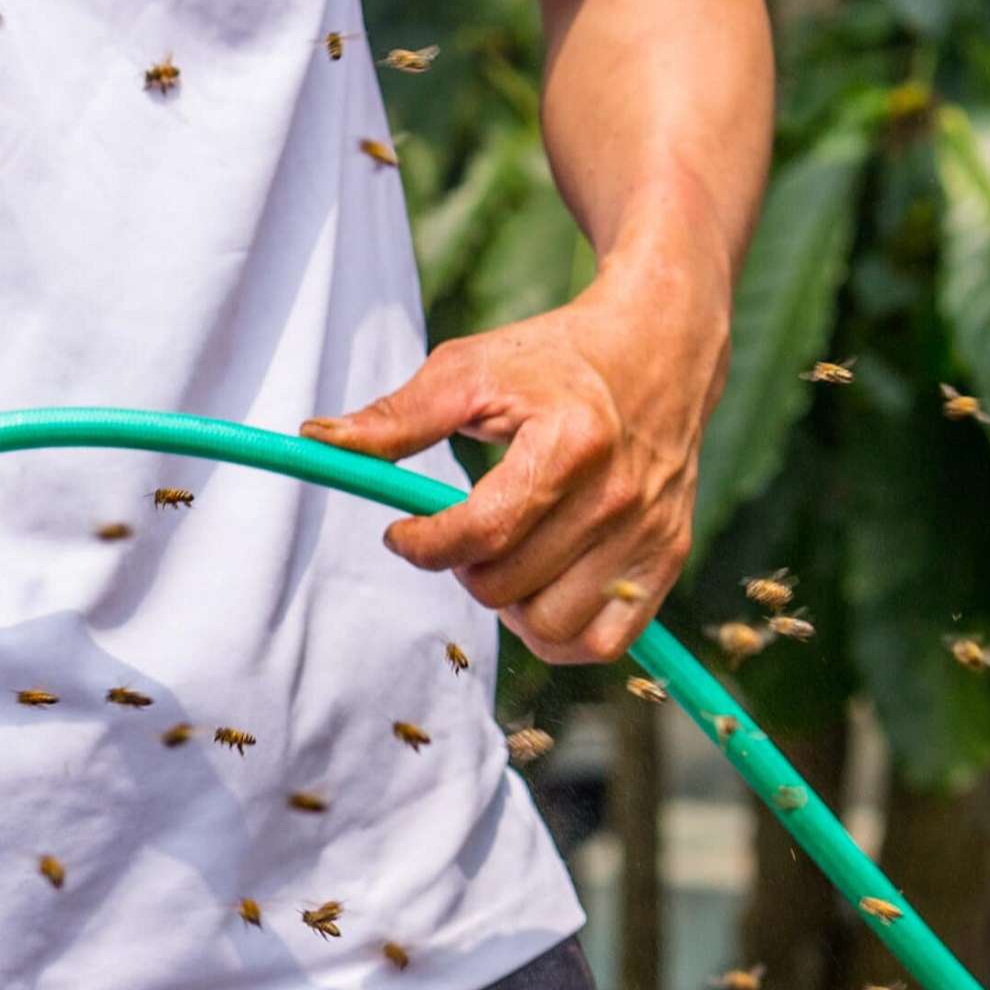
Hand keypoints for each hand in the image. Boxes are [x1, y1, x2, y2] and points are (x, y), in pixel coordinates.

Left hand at [307, 245, 725, 662]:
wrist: (659, 348)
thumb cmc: (554, 360)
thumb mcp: (471, 369)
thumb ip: (397, 417)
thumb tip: (320, 439)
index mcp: (571, 443)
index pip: (481, 534)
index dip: (423, 545)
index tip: (402, 531)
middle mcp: (619, 495)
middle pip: (506, 586)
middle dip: (463, 567)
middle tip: (461, 533)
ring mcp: (650, 532)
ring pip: (550, 628)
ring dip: (508, 605)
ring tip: (502, 557)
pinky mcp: (669, 557)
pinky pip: (604, 641)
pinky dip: (560, 634)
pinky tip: (539, 589)